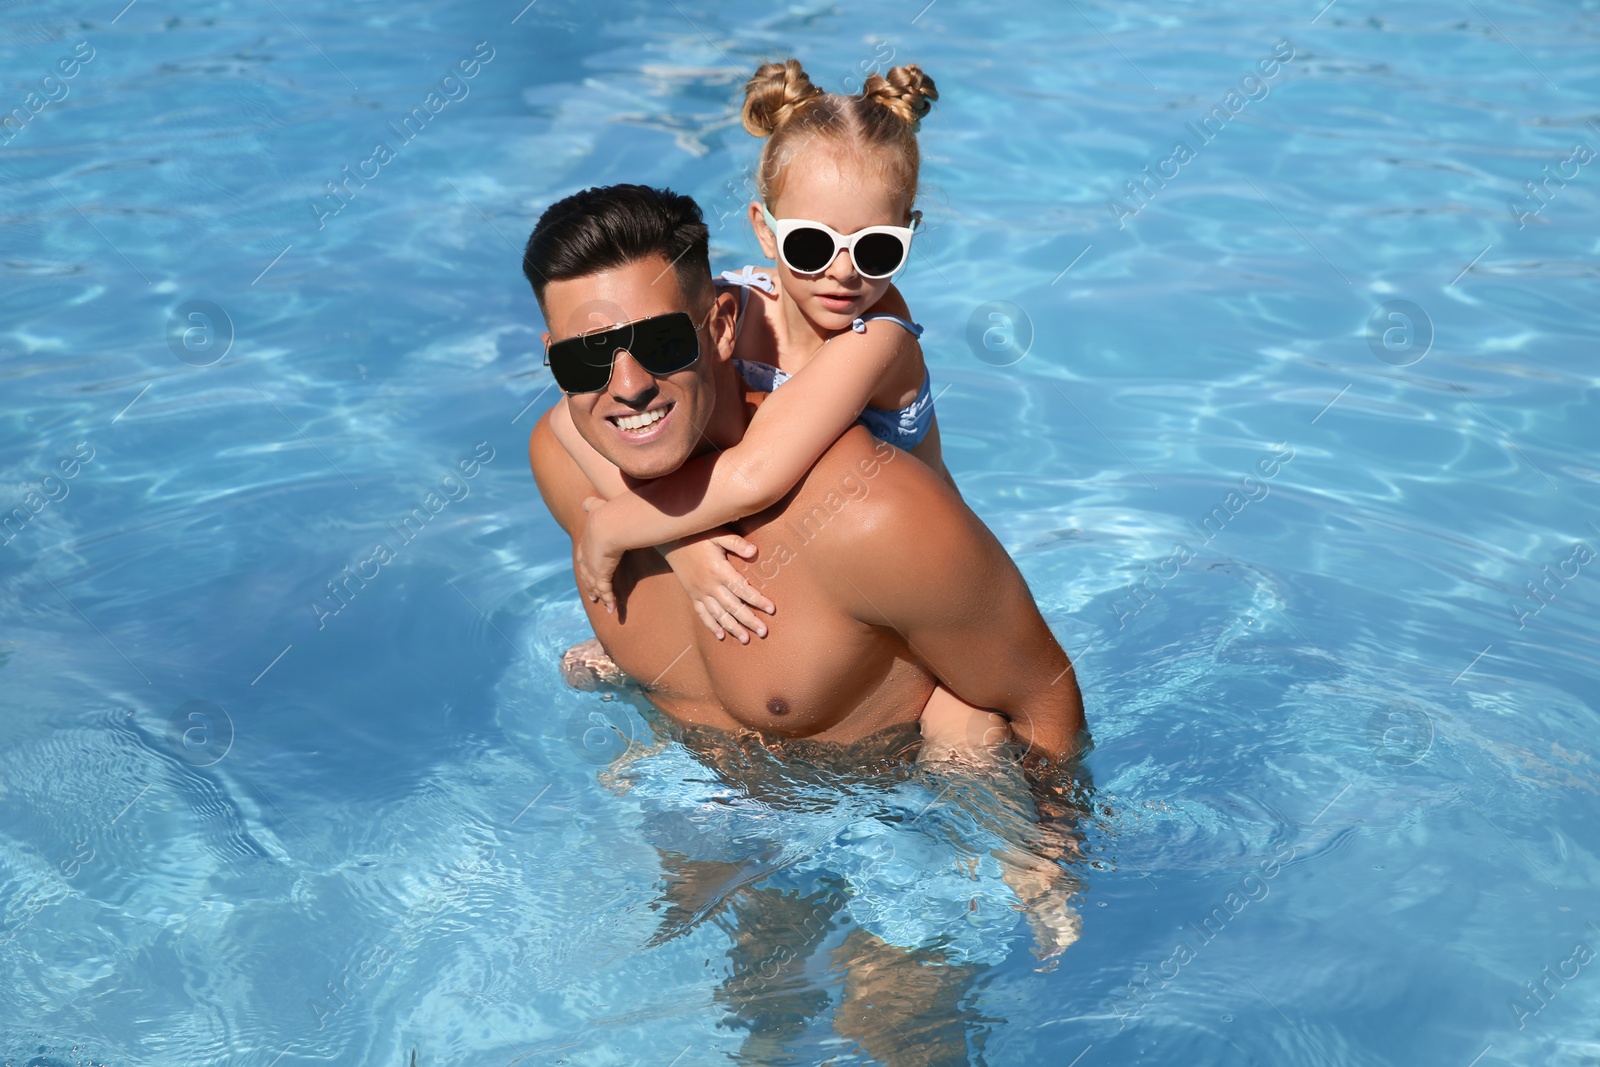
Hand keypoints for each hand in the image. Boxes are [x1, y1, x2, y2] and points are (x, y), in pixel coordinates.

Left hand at [576, 496, 624, 612]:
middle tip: (592, 594)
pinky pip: (606, 591)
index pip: (584, 557)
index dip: (586, 565)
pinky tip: (613, 609)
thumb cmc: (606, 514)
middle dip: (589, 584)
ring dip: (599, 595)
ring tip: (603, 604)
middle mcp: (587, 557)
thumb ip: (591, 505)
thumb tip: (585, 502)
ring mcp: (593, 568)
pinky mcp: (602, 575)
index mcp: (586, 542)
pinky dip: (609, 600)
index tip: (588, 571)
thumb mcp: (597, 506)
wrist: (609, 524)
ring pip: (595, 585)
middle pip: (586, 575)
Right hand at [661, 532, 775, 643]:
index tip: (771, 609)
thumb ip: (736, 543)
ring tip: (746, 639)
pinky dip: (711, 626)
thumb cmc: (698, 535)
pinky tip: (721, 636)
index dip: (758, 600)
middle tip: (763, 632)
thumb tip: (754, 551)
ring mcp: (700, 593)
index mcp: (719, 570)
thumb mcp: (718, 534)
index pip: (742, 589)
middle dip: (749, 620)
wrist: (671, 540)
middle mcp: (710, 585)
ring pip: (719, 615)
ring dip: (733, 628)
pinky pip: (702, 614)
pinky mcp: (692, 595)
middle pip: (733, 607)